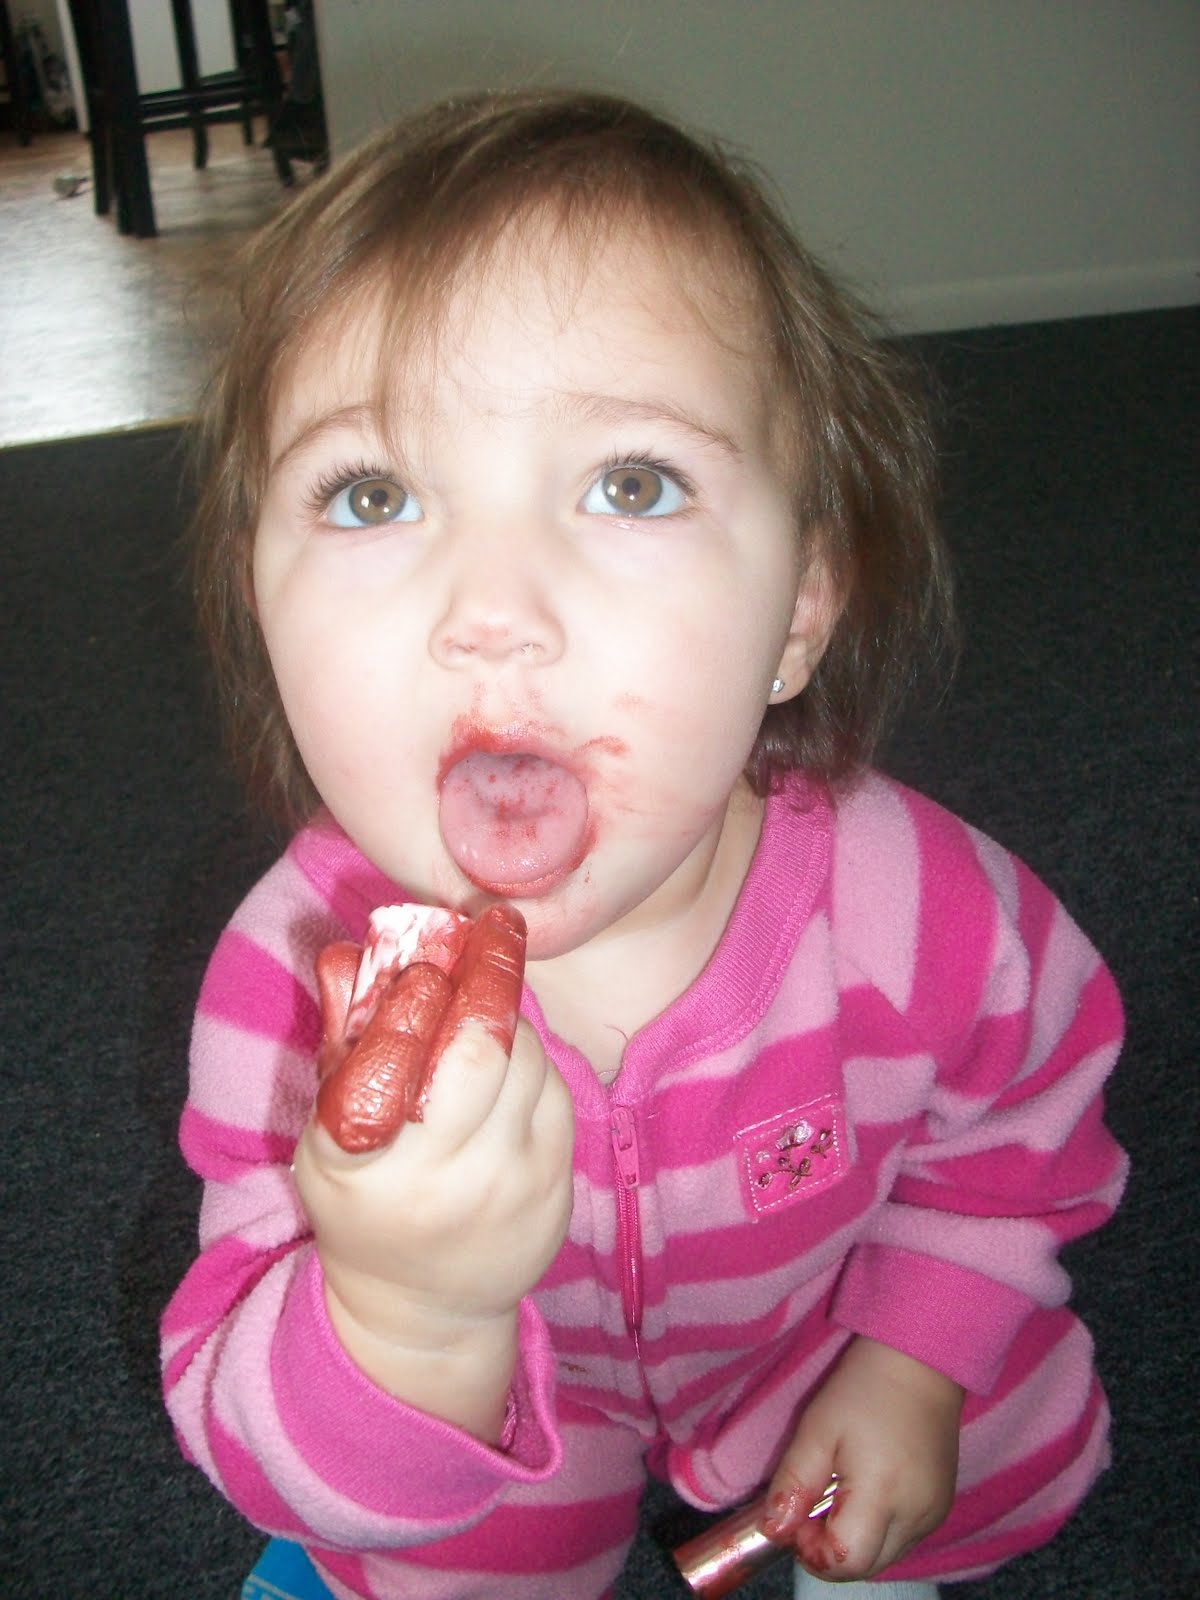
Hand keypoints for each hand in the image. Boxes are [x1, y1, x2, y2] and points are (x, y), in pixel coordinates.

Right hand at [292, 909, 573, 1436]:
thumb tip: (344, 954)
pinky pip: (554, 1090)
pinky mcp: (556, 1187)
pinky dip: (533, 1061)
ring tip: (487, 1000)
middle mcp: (438, 1182)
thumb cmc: (364, 1203)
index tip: (425, 958)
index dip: (411, 1005)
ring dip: (508, 1017)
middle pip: (478, 1054)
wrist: (422, 1309)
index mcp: (361, 1169)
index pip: (386, 1068)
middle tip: (492, 929)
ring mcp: (506, 1188)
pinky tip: (508, 1060)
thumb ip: (341, 1047)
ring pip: (525, 1062)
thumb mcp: (325, 1141)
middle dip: (487, 980)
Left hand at [761, 1336, 962, 1578]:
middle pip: (865, 1568)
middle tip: (814, 1503)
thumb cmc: (863, 1388)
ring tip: (841, 1489)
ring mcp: (934, 1514)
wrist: (919, 1361)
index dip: (812, 1551)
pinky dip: (877, 1528)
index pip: (844, 1562)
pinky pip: (902, 1539)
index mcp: (883, 1495)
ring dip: (854, 1540)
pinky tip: (868, 1488)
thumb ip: (793, 1484)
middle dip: (830, 1550)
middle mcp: (917, 1516)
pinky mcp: (942, 1507)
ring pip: (884, 1557)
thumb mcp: (816, 1429)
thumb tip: (773, 1531)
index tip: (799, 1516)